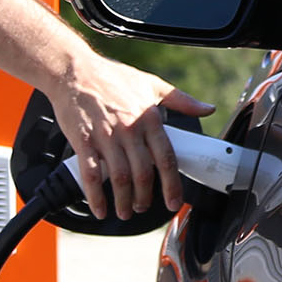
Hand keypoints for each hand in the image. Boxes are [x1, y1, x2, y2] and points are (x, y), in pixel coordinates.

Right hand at [53, 49, 210, 220]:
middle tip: (143, 206)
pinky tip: (100, 207)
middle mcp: (129, 129)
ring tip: (125, 211)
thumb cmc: (111, 77)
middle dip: (145, 197)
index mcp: (148, 118)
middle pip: (143, 173)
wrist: (74, 70)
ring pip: (119, 178)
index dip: (172, 184)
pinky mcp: (83, 140)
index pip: (166, 158)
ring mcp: (105, 136)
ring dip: (124, 200)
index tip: (174, 201)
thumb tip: (208, 109)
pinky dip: (96, 195)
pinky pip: (91, 173)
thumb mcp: (152, 84)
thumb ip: (181, 100)